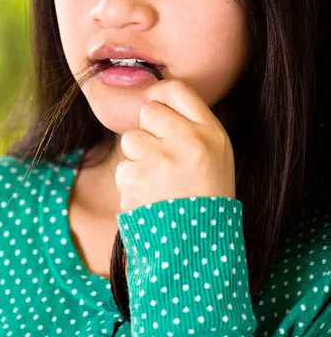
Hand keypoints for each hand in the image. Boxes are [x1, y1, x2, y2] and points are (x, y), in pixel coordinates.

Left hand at [115, 79, 235, 211]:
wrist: (197, 250)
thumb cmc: (206, 198)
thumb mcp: (216, 157)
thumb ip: (191, 127)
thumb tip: (154, 100)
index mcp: (212, 133)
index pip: (177, 90)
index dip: (159, 93)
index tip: (153, 102)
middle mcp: (189, 142)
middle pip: (149, 112)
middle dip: (148, 131)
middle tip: (162, 156)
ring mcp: (163, 161)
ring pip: (131, 139)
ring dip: (138, 159)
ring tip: (158, 182)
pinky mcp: (139, 181)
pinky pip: (123, 169)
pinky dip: (131, 184)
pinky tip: (150, 199)